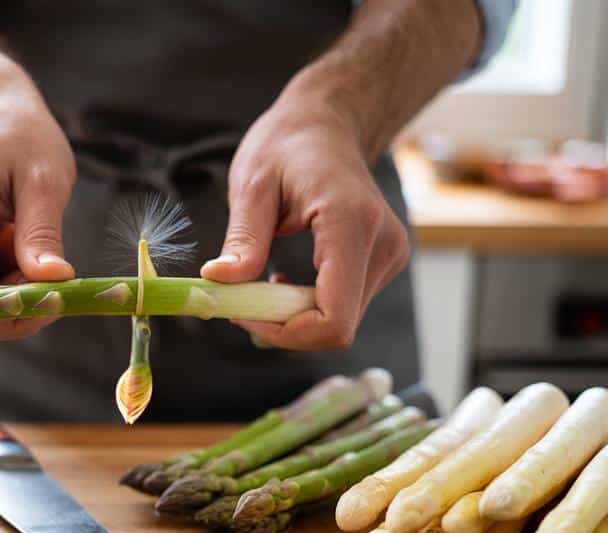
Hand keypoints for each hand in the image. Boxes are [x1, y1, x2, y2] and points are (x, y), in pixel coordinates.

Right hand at [0, 79, 75, 338]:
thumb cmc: (18, 133)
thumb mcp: (44, 179)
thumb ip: (43, 233)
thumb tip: (53, 283)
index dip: (5, 314)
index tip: (52, 303)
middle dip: (12, 301)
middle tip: (53, 275)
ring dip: (8, 284)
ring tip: (29, 238)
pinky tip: (13, 238)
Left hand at [201, 92, 409, 350]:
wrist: (326, 124)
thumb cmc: (287, 144)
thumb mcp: (252, 185)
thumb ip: (243, 240)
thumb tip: (219, 281)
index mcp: (351, 223)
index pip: (334, 320)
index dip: (286, 333)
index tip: (244, 312)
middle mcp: (382, 245)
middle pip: (336, 326)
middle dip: (284, 325)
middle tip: (242, 297)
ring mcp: (389, 255)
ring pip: (340, 321)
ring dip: (294, 315)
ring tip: (262, 280)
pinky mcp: (384, 261)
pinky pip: (345, 306)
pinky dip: (309, 305)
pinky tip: (287, 278)